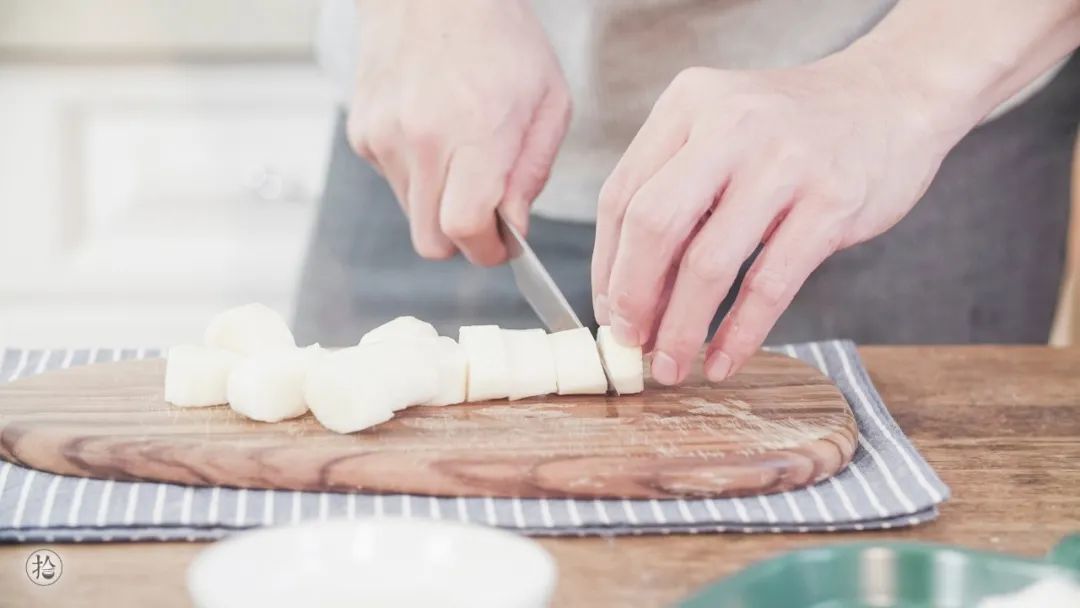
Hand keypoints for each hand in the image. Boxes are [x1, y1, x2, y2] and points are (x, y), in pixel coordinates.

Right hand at [346, 0, 569, 264]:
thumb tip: (512, 228)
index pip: (465, 227)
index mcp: (475, 132)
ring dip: (439, 204)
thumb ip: (532, 173)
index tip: (503, 245)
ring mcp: (384, 136)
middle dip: (462, 241)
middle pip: (431, 240)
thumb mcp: (548, 102)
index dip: (486, 250)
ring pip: (411, 215)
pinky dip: (416, 175)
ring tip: (461, 156)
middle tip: (486, 215)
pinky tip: (434, 134)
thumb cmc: (503, 41)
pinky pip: (393, 182)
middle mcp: (421, 140)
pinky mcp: (363, 133)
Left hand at [592, 56, 955, 384]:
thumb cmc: (793, 130)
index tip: (610, 312)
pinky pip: (770, 284)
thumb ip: (674, 191)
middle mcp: (730, 125)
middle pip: (654, 226)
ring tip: (670, 367)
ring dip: (681, 328)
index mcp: (688, 105)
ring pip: (709, 263)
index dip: (607, 265)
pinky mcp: (833, 201)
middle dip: (633, 298)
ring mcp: (784, 162)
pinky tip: (724, 359)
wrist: (893, 97)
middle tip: (630, 344)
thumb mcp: (721, 130)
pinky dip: (740, 333)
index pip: (622, 196)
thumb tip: (626, 291)